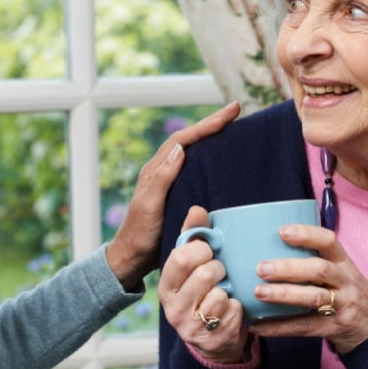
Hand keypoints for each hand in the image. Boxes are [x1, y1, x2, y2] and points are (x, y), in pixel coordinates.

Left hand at [105, 102, 240, 289]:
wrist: (133, 257)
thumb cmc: (140, 234)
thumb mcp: (149, 206)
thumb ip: (162, 178)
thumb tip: (180, 148)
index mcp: (156, 169)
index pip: (183, 139)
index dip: (207, 124)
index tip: (230, 113)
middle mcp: (162, 170)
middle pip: (189, 139)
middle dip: (211, 123)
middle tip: (235, 111)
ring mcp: (168, 181)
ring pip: (192, 151)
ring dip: (209, 137)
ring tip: (231, 126)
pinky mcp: (175, 193)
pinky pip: (194, 168)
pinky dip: (208, 157)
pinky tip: (221, 159)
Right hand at [157, 207, 251, 363]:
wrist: (211, 340)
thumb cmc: (201, 292)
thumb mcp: (191, 267)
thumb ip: (192, 236)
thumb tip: (197, 209)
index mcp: (165, 287)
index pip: (181, 257)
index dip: (201, 250)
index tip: (208, 252)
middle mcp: (174, 309)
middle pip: (205, 274)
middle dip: (219, 268)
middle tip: (219, 272)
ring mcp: (192, 327)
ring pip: (220, 294)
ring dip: (228, 290)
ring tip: (224, 292)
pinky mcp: (213, 339)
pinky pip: (234, 311)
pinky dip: (238, 307)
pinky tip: (230, 310)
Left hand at [246, 222, 367, 353]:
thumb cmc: (346, 291)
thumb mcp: (340, 271)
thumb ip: (313, 259)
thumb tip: (265, 246)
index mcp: (343, 262)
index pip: (329, 241)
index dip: (307, 234)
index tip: (282, 231)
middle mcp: (346, 281)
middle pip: (319, 270)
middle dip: (288, 268)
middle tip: (261, 268)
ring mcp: (343, 305)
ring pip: (313, 297)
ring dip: (283, 295)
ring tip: (258, 293)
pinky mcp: (334, 328)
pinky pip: (304, 327)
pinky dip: (279, 327)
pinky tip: (258, 326)